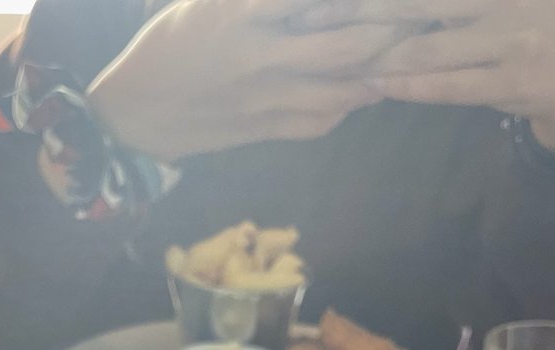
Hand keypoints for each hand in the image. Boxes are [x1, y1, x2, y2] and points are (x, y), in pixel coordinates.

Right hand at [87, 0, 405, 161]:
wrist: (133, 115)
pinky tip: (370, 88)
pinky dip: (349, 104)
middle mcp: (257, 56)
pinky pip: (319, 121)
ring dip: (379, 71)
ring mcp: (263, 100)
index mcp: (238, 11)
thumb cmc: (170, 44)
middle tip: (421, 15)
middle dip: (390, 28)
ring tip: (411, 52)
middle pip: (343, 43)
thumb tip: (304, 1)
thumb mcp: (204, 0)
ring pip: (339, 90)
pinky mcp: (264, 131)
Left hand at [295, 0, 554, 151]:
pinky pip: (451, 85)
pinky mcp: (514, 81)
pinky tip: (376, 84)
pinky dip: (411, 85)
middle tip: (312, 19)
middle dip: (361, 11)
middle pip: (419, 2)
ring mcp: (513, 39)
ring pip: (430, 46)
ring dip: (379, 54)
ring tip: (335, 55)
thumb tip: (388, 3)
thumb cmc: (524, 32)